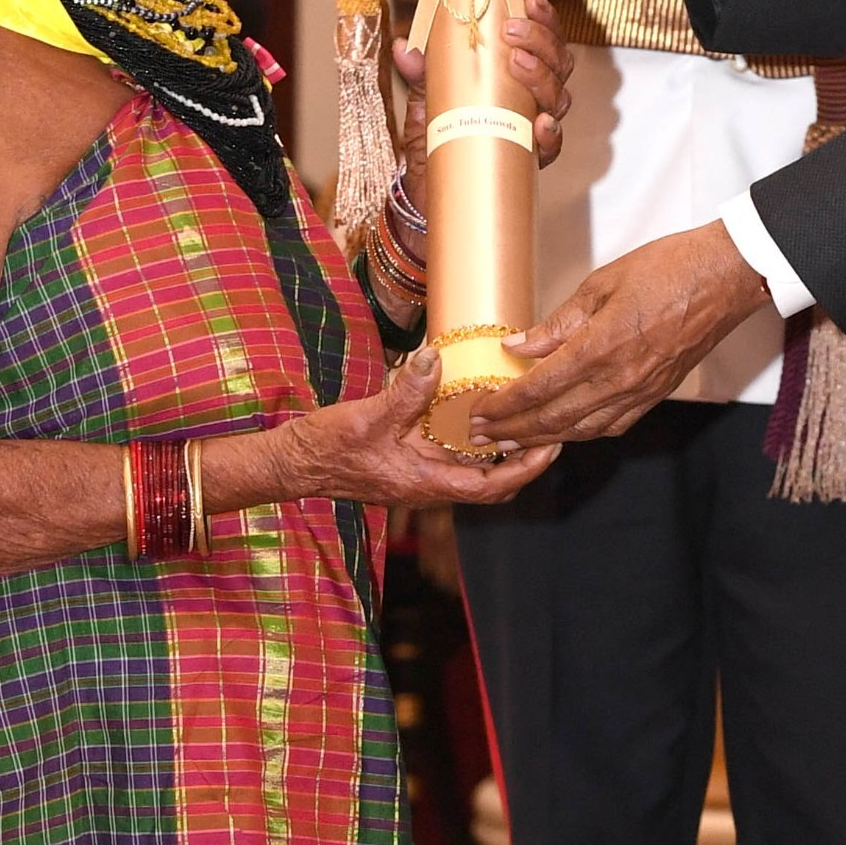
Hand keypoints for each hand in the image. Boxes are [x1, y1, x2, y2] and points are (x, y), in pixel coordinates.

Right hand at [265, 349, 558, 505]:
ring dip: (500, 447)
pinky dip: (472, 437)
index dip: (526, 469)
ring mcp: (420, 475)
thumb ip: (404, 391)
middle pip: (492, 481)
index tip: (551, 446)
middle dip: (524, 458)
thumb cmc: (325, 449)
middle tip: (549, 426)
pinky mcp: (411, 462)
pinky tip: (478, 408)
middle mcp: (429, 485)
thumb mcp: (367, 416)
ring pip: (473, 468)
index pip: (491, 487)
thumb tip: (434, 357)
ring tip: (524, 413)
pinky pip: (452, 454)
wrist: (294, 463)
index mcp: (425, 483)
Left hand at [395, 0, 570, 167]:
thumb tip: (403, 48)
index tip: (529, 0)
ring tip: (518, 64)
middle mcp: (532, 97)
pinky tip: (540, 123)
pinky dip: (550, 133)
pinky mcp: (530, 160)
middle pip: (558, 62)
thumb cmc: (438, 136)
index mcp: (514, 73)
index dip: (544, 18)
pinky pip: (552, 145)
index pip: (542, 38)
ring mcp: (533, 127)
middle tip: (513, 31)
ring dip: (543, 76)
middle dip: (541, 41)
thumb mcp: (427, 98)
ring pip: (558, 96)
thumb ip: (421, 73)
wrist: (431, 188)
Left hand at [467, 223, 769, 446]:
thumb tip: (518, 345)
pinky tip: (564, 432)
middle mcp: (619, 378)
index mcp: (600, 346)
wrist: (726, 277)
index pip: (539, 387)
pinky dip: (582, 434)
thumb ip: (558, 322)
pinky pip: (612, 426)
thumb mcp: (602, 283)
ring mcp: (640, 391)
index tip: (478, 409)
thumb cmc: (668, 268)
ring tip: (512, 440)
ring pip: (581, 429)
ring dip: (542, 438)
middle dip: (512, 429)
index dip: (504, 404)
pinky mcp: (657, 395)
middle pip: (554, 417)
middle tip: (480, 434)